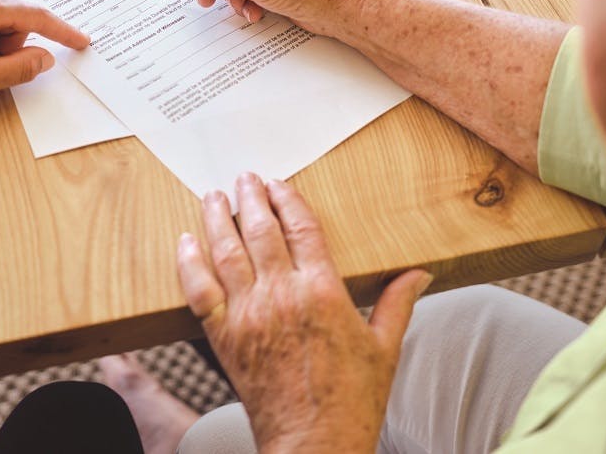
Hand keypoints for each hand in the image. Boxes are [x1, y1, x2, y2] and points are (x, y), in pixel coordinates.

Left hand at [177, 173, 431, 453]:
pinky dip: (189, 261)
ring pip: (226, 251)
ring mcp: (248, 315)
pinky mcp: (224, 336)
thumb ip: (397, 302)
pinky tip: (186, 241)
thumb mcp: (385, 348)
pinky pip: (199, 290)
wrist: (314, 443)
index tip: (278, 183)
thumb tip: (419, 272)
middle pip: (260, 230)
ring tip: (214, 196)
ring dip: (218, 218)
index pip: (301, 228)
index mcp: (323, 292)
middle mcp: (281, 295)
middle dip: (251, 198)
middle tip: (244, 178)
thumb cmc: (352, 400)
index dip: (287, 199)